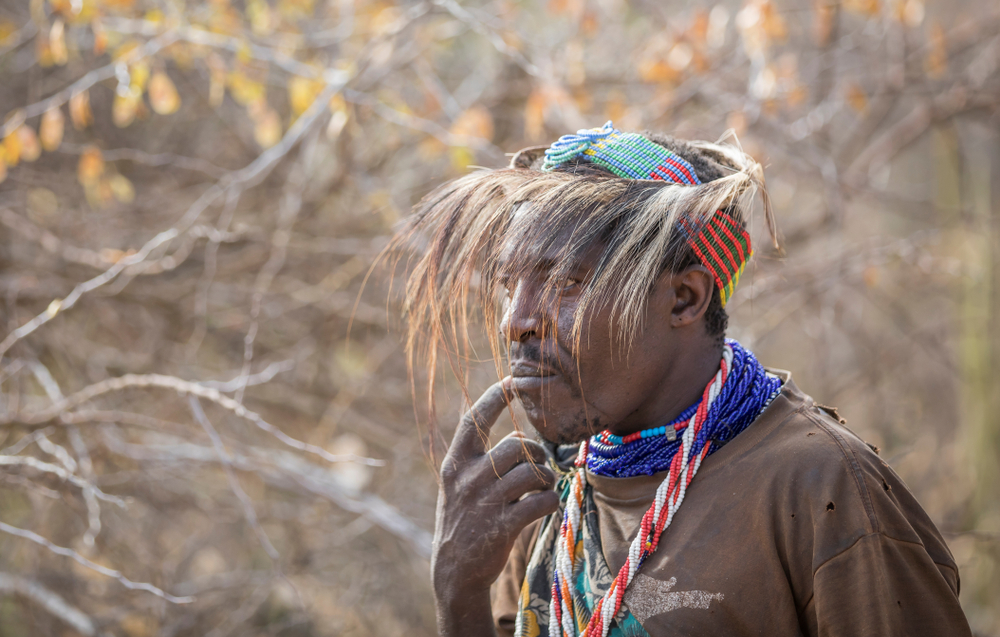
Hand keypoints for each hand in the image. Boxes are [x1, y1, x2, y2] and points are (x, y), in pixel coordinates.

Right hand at [431, 378, 559, 635]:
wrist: (455, 571)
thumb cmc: (466, 519)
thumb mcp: (460, 484)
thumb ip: (480, 458)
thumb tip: (517, 435)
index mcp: (456, 463)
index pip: (474, 419)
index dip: (495, 396)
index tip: (514, 380)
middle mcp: (468, 478)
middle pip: (516, 445)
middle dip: (536, 453)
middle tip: (538, 468)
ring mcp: (484, 503)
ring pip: (533, 472)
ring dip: (546, 479)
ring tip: (542, 488)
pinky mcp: (502, 526)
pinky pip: (541, 501)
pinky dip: (550, 501)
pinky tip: (544, 506)